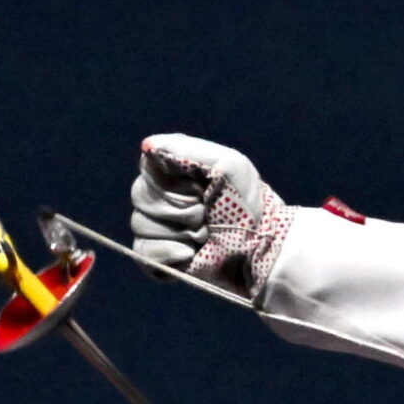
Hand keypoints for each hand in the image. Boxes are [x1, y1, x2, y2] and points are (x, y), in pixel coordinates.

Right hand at [129, 134, 295, 299]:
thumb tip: (147, 146)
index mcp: (174, 173)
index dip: (173, 183)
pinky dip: (167, 254)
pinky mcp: (161, 257)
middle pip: (141, 197)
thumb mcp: (228, 163)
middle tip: (209, 215)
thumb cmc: (248, 203)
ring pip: (141, 224)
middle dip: (180, 208)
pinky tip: (190, 253)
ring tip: (206, 235)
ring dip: (180, 231)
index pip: (147, 170)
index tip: (201, 189)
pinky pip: (142, 252)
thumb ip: (187, 149)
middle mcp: (162, 198)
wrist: (262, 248)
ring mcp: (160, 228)